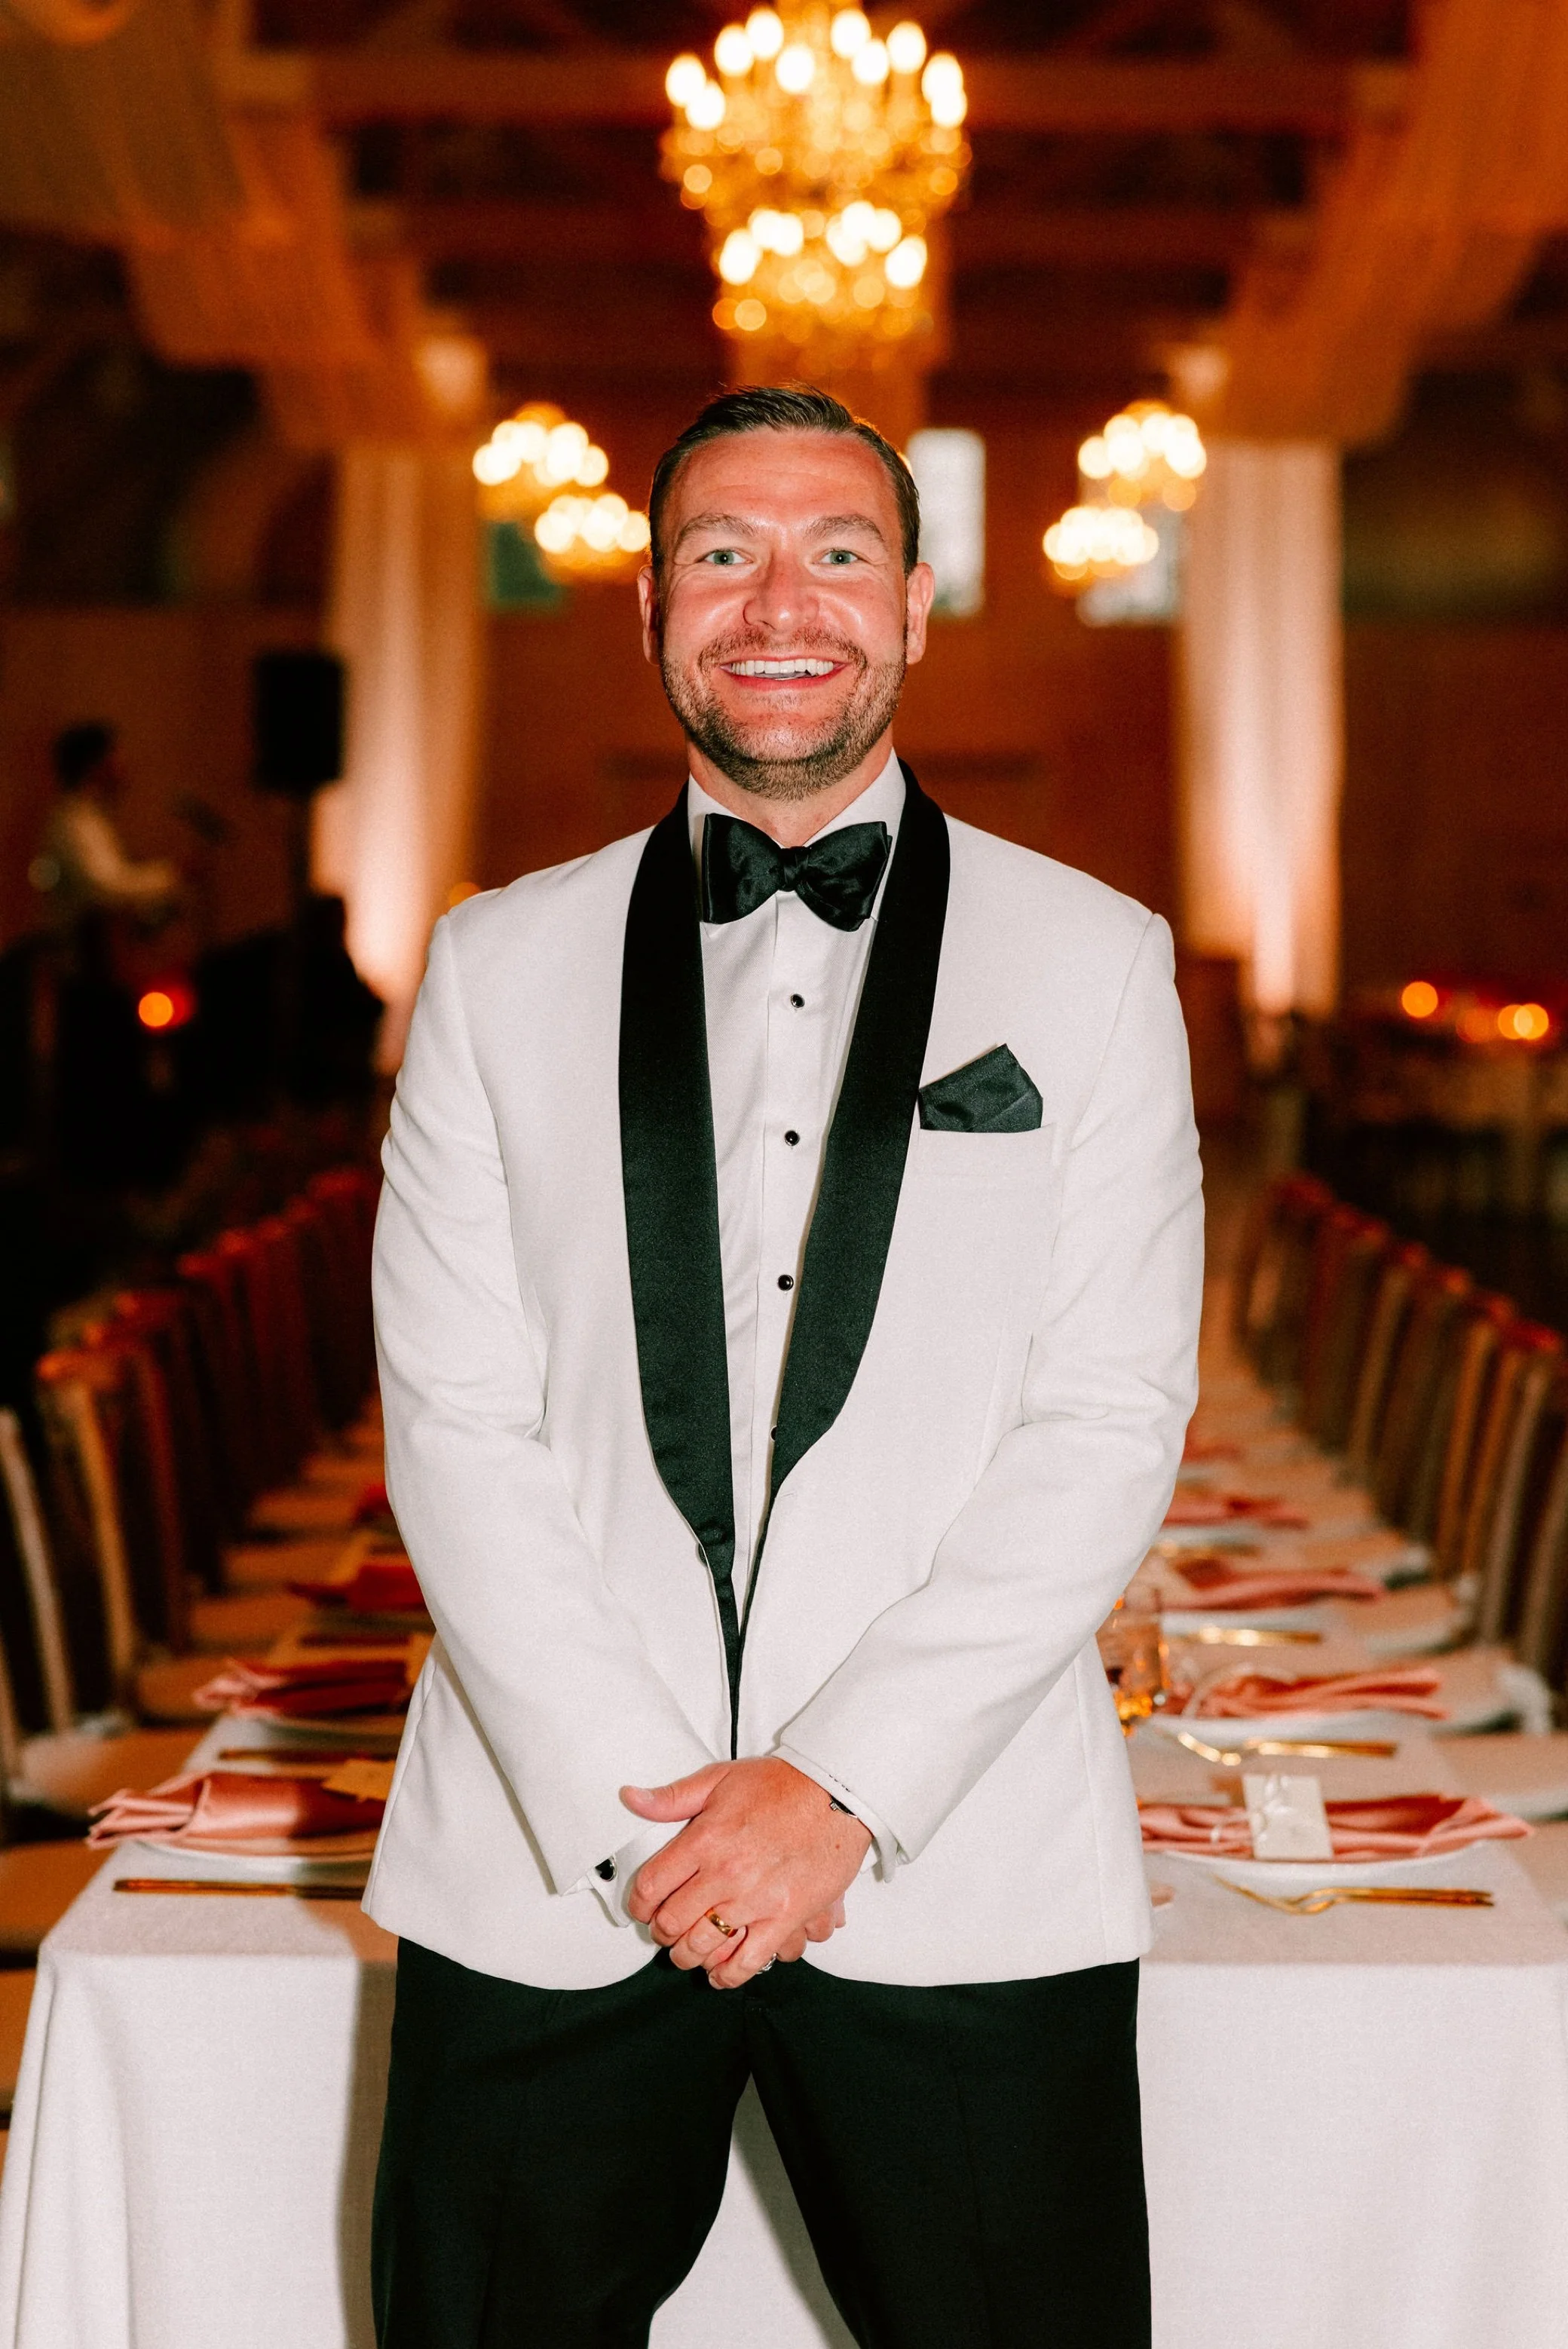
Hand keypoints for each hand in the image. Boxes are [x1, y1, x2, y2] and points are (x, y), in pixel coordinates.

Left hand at [620, 1758, 871, 1987]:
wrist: (836, 1794)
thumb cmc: (783, 1785)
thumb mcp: (719, 1779)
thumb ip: (672, 1797)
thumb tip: (633, 1799)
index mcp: (705, 1840)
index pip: (652, 1885)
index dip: (639, 1904)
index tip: (642, 1908)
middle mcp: (725, 1873)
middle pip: (672, 1921)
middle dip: (661, 1931)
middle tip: (664, 1930)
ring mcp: (754, 1900)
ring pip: (703, 1946)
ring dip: (688, 1955)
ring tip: (688, 1951)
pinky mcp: (784, 1918)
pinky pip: (747, 1960)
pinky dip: (728, 1975)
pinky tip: (720, 1973)